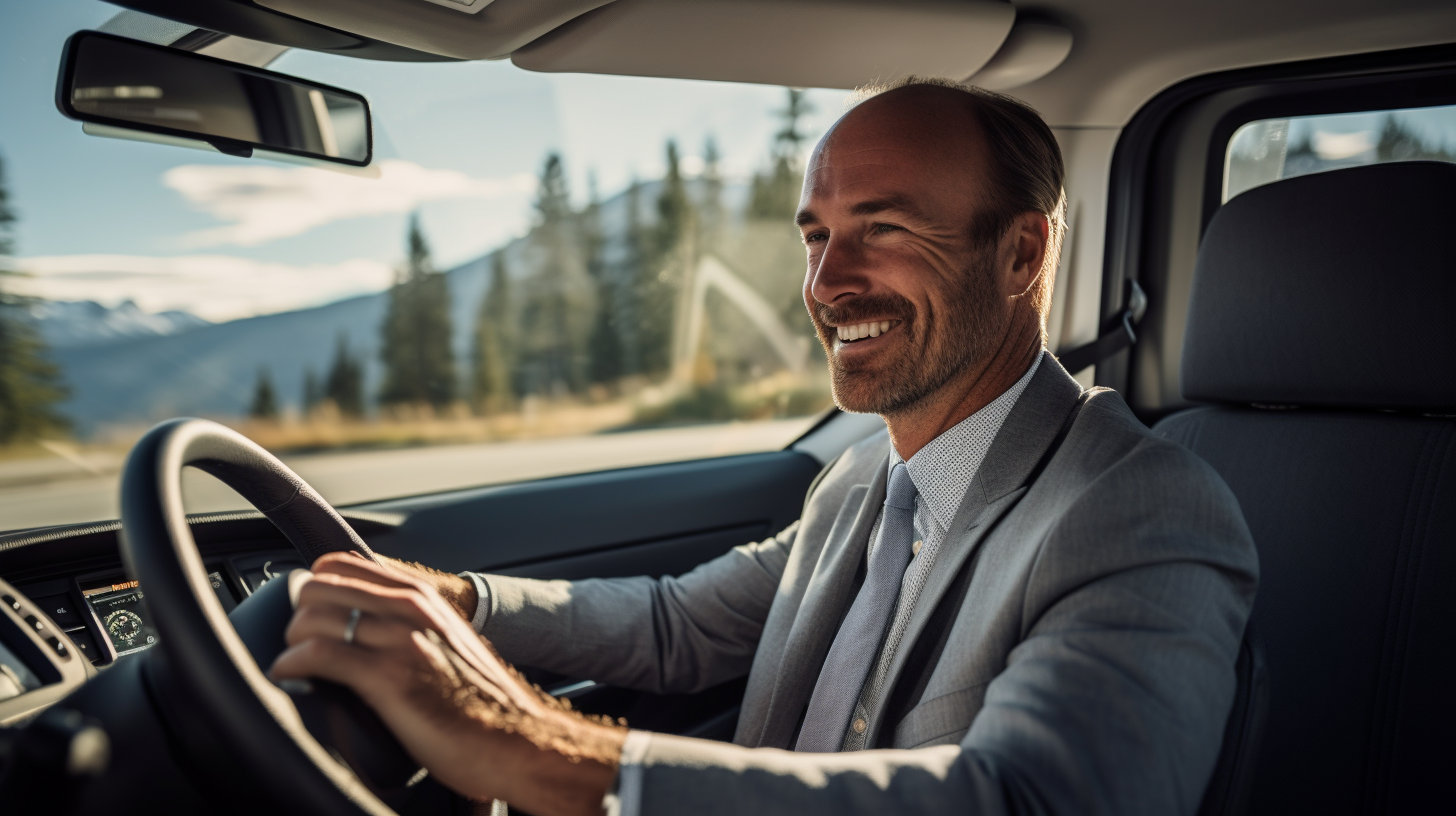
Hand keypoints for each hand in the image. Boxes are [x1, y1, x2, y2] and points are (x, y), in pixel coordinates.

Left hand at [269, 552, 625, 815]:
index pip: (343, 564)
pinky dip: (292, 664)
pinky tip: (289, 676)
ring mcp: (399, 640)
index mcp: (422, 597)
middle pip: (319, 587)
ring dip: (291, 641)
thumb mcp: (448, 643)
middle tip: (297, 642)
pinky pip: (317, 655)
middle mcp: (411, 609)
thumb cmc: (482, 702)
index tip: (305, 609)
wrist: (517, 739)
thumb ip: (411, 625)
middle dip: (297, 613)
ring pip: (313, 617)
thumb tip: (366, 627)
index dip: (314, 585)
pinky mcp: (388, 677)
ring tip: (293, 662)